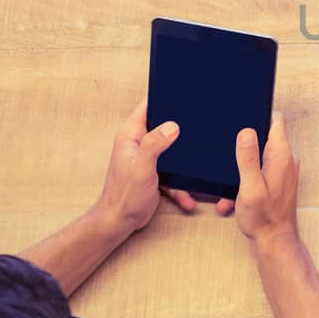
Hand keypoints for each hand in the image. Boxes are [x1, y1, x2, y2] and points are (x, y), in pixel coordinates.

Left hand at [96, 99, 203, 230]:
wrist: (119, 222)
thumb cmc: (124, 195)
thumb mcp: (142, 166)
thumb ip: (155, 143)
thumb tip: (173, 125)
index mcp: (131, 135)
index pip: (147, 106)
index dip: (164, 97)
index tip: (183, 95)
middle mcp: (138, 142)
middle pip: (163, 125)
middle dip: (181, 127)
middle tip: (199, 125)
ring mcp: (146, 158)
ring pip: (171, 149)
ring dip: (184, 159)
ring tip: (199, 163)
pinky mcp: (154, 172)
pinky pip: (172, 172)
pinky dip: (181, 184)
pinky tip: (188, 197)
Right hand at [234, 112, 299, 242]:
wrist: (274, 241)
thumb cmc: (263, 217)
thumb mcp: (250, 186)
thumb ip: (248, 158)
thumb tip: (246, 132)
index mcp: (281, 156)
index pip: (276, 121)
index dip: (259, 114)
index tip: (243, 116)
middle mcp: (286, 160)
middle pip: (265, 137)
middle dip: (245, 144)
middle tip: (230, 155)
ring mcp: (283, 170)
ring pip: (259, 157)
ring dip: (242, 168)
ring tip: (232, 185)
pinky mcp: (278, 181)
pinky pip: (259, 172)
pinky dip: (246, 180)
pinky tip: (235, 197)